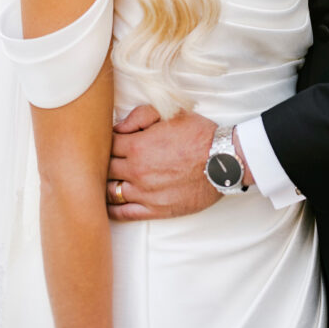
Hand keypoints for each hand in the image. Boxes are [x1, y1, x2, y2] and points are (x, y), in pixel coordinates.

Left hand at [107, 105, 220, 220]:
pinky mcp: (154, 210)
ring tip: (110, 179)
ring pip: (110, 191)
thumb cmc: (199, 135)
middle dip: (105, 161)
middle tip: (109, 159)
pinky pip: (123, 213)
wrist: (222, 161)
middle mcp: (136, 171)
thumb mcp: (171, 114)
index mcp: (138, 146)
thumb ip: (140, 116)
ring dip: (107, 184)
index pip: (108, 144)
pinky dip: (112, 209)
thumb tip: (118, 126)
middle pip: (105, 168)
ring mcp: (144, 193)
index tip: (111, 141)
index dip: (108, 141)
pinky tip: (111, 203)